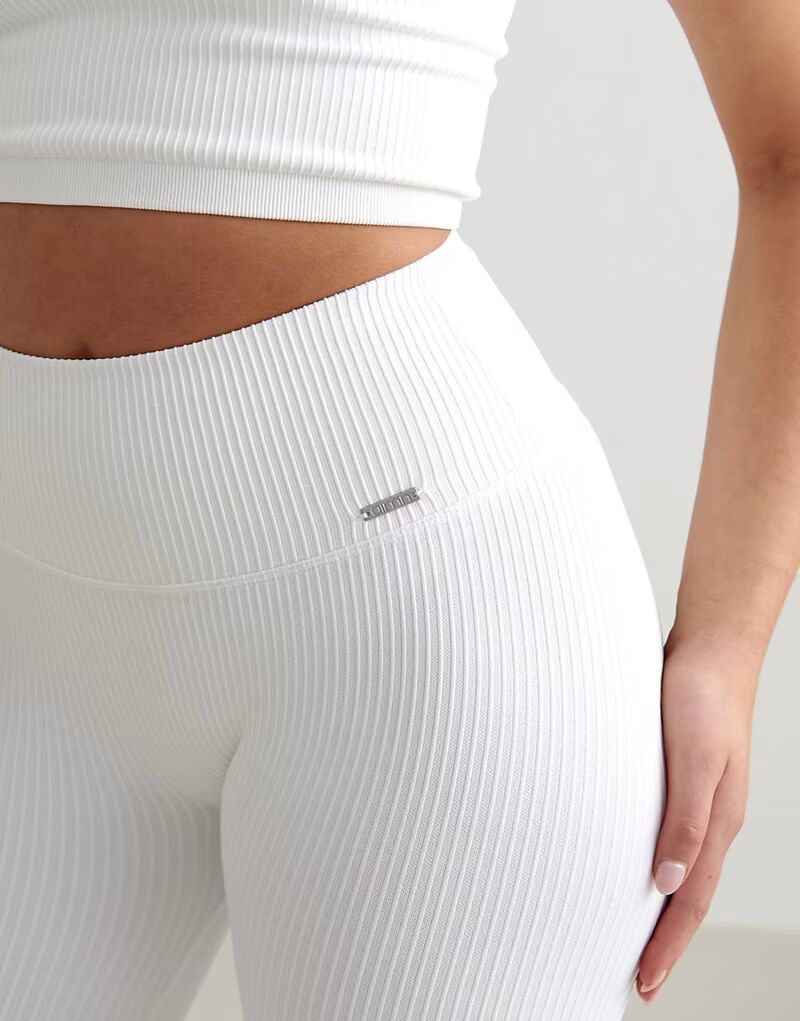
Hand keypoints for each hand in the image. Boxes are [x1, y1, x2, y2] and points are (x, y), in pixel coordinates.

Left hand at [635, 629, 756, 1002]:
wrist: (710, 648)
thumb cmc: (702, 697)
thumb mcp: (694, 759)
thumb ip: (685, 819)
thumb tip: (667, 883)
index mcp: (718, 823)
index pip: (689, 902)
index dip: (667, 946)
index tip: (644, 985)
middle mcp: (710, 819)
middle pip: (686, 895)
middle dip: (664, 941)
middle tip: (638, 980)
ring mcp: (696, 799)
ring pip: (678, 868)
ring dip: (658, 908)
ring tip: (633, 937)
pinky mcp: (678, 777)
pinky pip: (667, 836)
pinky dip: (652, 864)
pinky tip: (634, 865)